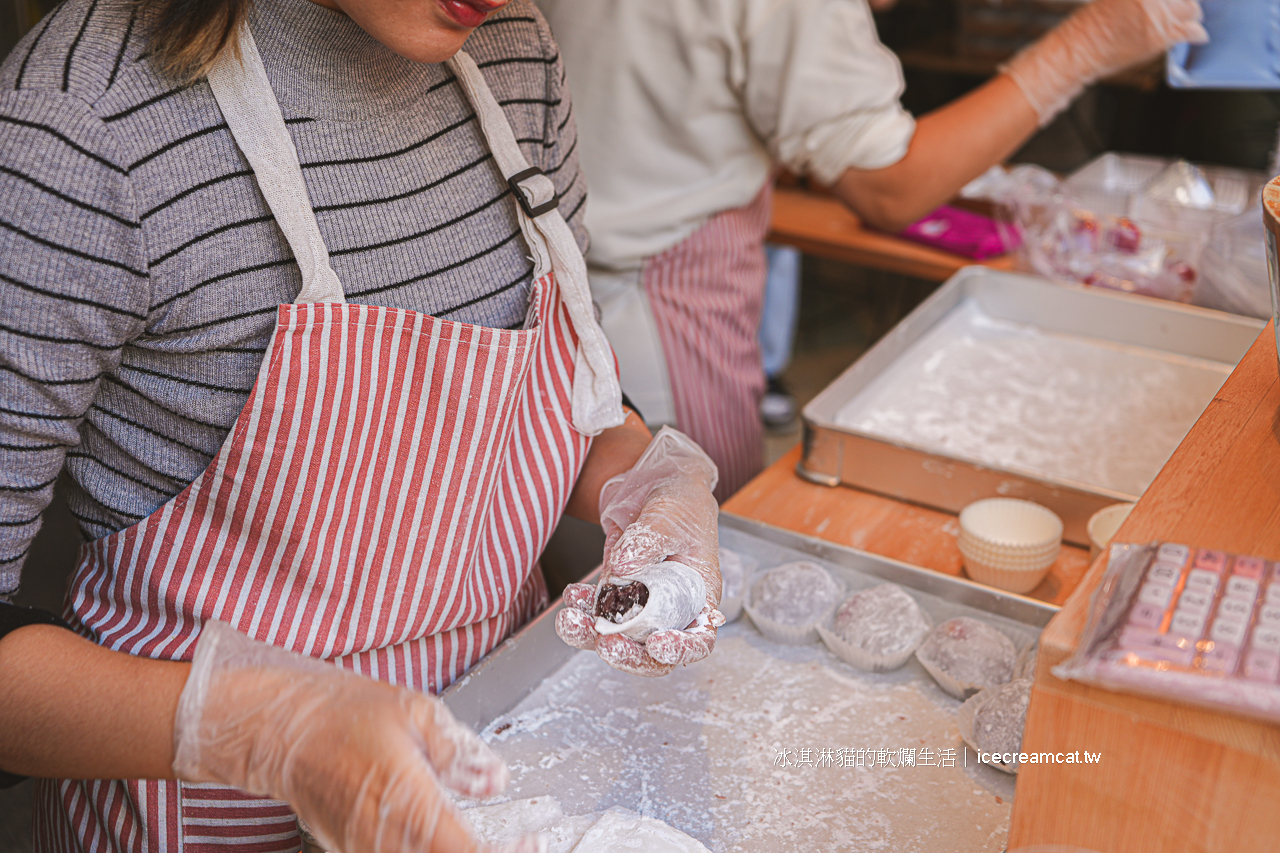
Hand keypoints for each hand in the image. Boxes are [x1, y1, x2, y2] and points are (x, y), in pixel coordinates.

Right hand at [172, 621, 533, 852]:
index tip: (530, 842)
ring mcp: (367, 850)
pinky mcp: (353, 851)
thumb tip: (494, 778)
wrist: (280, 730)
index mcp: (409, 803)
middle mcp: (387, 839)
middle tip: (518, 843)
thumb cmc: (342, 714)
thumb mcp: (415, 714)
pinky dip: (431, 849)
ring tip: (490, 839)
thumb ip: (459, 753)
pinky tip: (447, 836)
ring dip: (458, 852)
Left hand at [556, 427, 722, 676]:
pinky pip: (598, 611)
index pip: (699, 638)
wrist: (656, 482)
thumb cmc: (680, 500)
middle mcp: (671, 607)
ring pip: (619, 636)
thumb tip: (622, 568)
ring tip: (571, 621)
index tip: (658, 645)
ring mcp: (641, 603)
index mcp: (699, 594)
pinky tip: (573, 596)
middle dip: (629, 654)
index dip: (680, 650)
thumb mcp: (670, 514)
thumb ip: (648, 540)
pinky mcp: (616, 591)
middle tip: (606, 643)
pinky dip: (582, 609)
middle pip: (654, 652)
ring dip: (591, 635)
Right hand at [1004, 0, 1206, 123]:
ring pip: (1193, 9)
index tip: (1172, 3)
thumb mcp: (1113, 0)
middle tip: (1183, 6)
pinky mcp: (1161, 38)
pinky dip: (1196, 33)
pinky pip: (1192, 32)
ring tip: (1188, 19)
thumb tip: (1155, 3)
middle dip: (1185, 1)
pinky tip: (1195, 36)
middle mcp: (1152, 0)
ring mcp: (1158, 17)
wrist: (1079, 51)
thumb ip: (1139, 0)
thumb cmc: (1089, 26)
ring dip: (1192, 14)